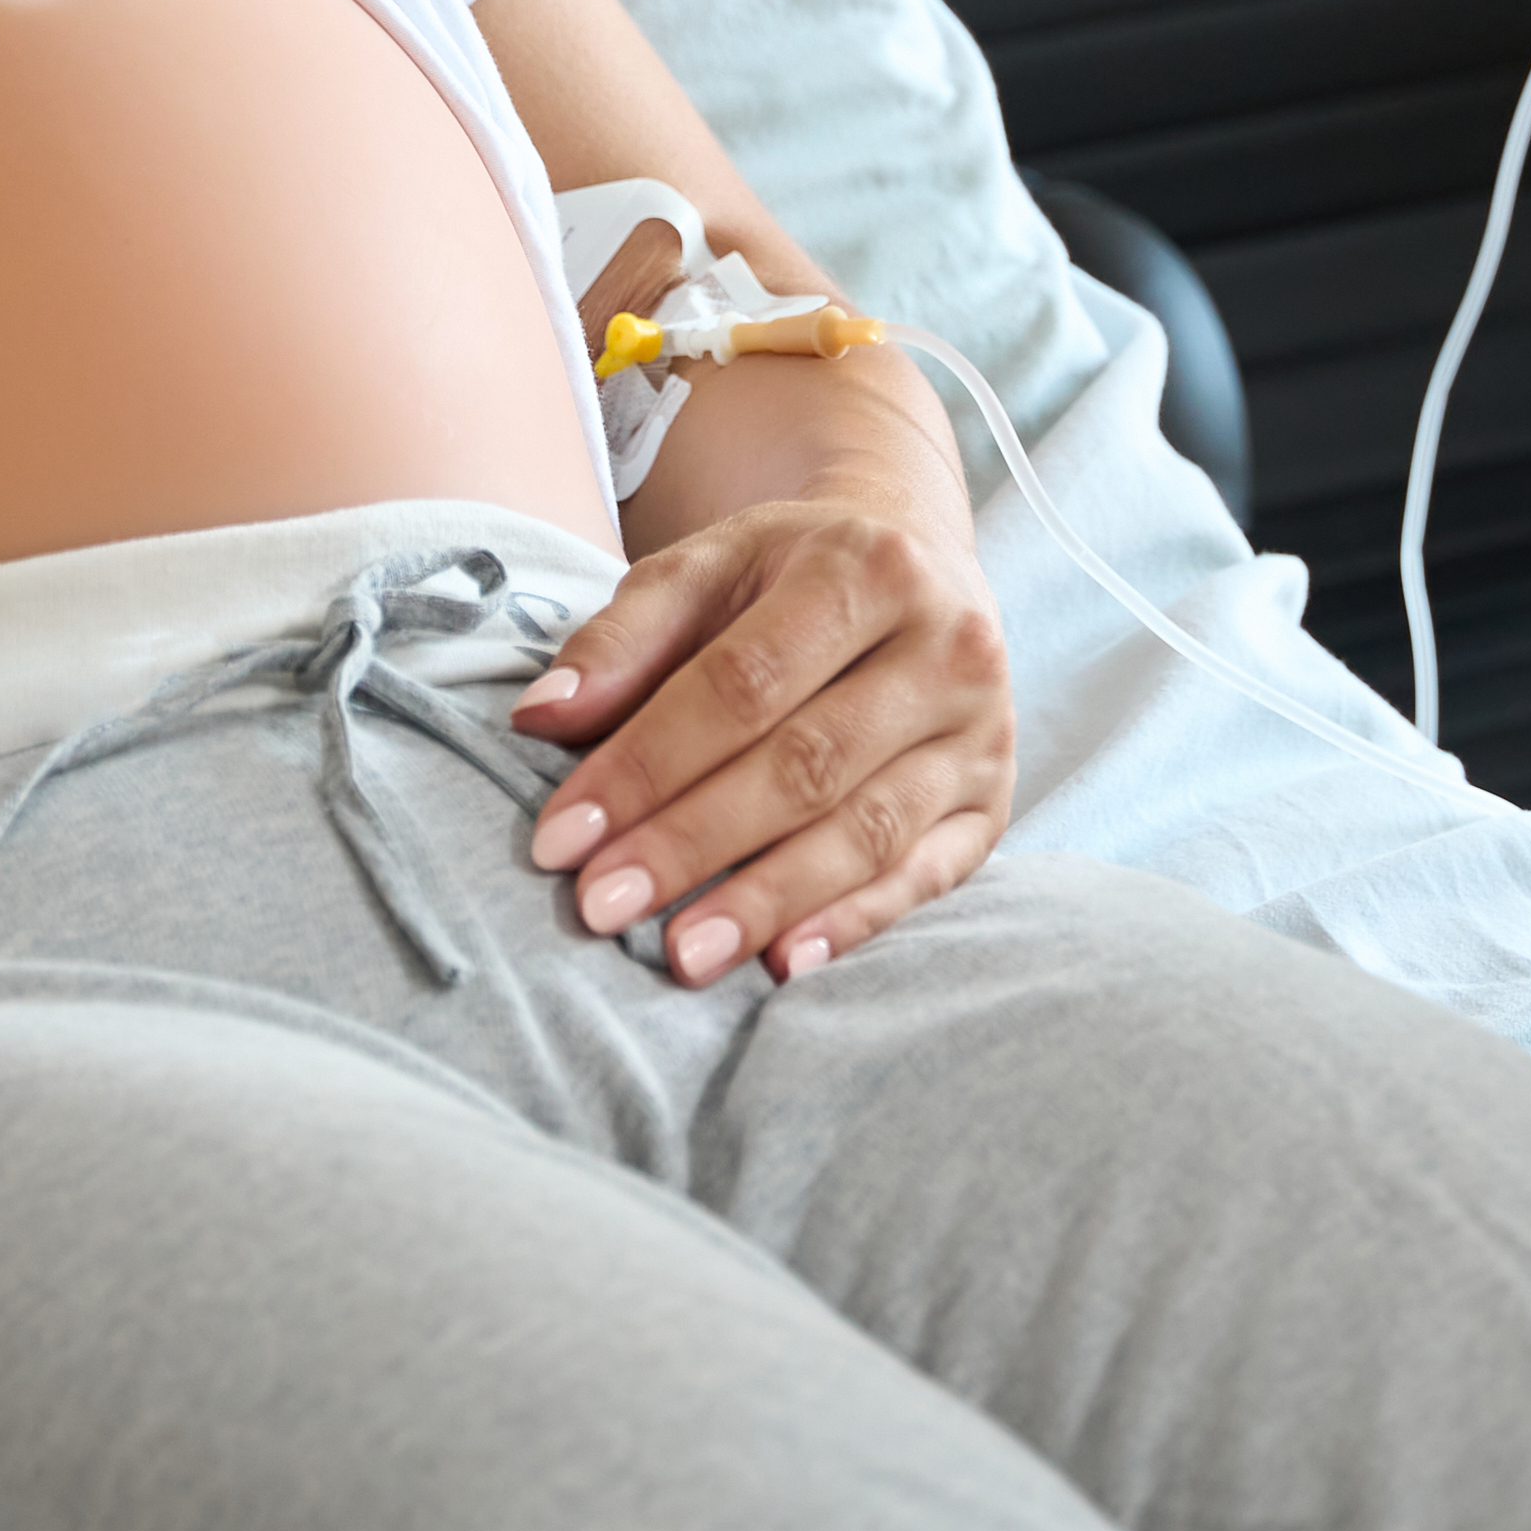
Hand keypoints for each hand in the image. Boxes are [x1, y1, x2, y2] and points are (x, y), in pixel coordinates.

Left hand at [510, 374, 1014, 990]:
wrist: (915, 570)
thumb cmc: (790, 579)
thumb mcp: (708, 568)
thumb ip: (623, 639)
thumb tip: (540, 716)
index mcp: (870, 568)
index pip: (742, 684)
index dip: (647, 763)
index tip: (561, 836)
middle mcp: (948, 648)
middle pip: (806, 764)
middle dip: (693, 842)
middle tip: (601, 907)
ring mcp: (982, 734)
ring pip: (867, 831)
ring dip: (766, 900)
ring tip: (679, 956)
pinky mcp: (991, 806)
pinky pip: (922, 879)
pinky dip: (851, 925)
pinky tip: (780, 962)